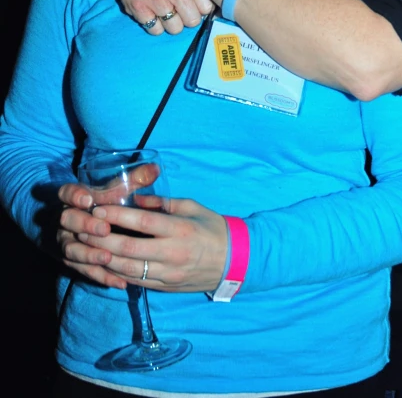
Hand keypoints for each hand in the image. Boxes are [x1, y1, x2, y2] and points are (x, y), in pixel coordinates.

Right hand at [57, 182, 126, 288]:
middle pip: (67, 220)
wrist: (85, 227)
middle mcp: (65, 219)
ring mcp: (66, 242)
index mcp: (74, 198)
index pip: (66, 192)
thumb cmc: (107, 203)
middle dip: (85, 225)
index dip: (75, 195)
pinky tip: (119, 282)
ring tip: (108, 258)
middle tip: (105, 229)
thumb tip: (156, 169)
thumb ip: (135, 180)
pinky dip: (100, 276)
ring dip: (90, 254)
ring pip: (72, 249)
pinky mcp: (74, 263)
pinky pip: (83, 271)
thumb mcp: (118, 190)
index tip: (89, 199)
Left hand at [73, 198, 227, 292]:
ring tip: (85, 248)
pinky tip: (102, 264)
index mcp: (179, 229)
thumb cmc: (211, 227)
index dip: (116, 216)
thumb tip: (135, 200)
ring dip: (102, 259)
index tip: (97, 209)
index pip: (141, 222)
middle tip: (81, 229)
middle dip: (100, 239)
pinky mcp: (164, 287)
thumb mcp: (191, 206)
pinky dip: (115, 273)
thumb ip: (162, 203)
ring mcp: (167, 274)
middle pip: (127, 249)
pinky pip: (135, 281)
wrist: (234, 261)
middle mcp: (171, 253)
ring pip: (126, 270)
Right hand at [116, 0, 213, 35]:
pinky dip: (154, 25)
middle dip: (187, 17)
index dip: (201, 8)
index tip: (195, 4)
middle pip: (192, 20)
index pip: (206, 5)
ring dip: (171, 23)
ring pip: (175, 28)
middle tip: (180, 9)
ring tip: (165, 11)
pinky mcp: (139, 7)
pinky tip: (151, 12)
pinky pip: (155, 30)